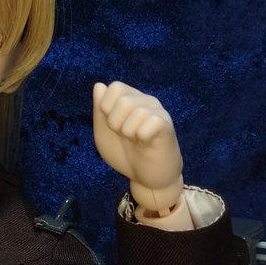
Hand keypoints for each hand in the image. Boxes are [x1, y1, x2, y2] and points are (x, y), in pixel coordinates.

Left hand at [92, 81, 183, 215]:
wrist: (146, 178)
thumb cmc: (125, 155)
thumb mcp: (104, 134)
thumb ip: (99, 111)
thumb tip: (99, 85)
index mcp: (130, 100)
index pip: (115, 87)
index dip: (106, 107)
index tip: (112, 125)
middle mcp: (146, 101)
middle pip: (122, 99)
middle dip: (115, 123)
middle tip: (124, 136)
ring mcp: (158, 112)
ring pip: (135, 110)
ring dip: (127, 131)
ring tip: (134, 140)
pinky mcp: (166, 126)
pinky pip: (149, 121)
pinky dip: (140, 135)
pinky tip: (145, 142)